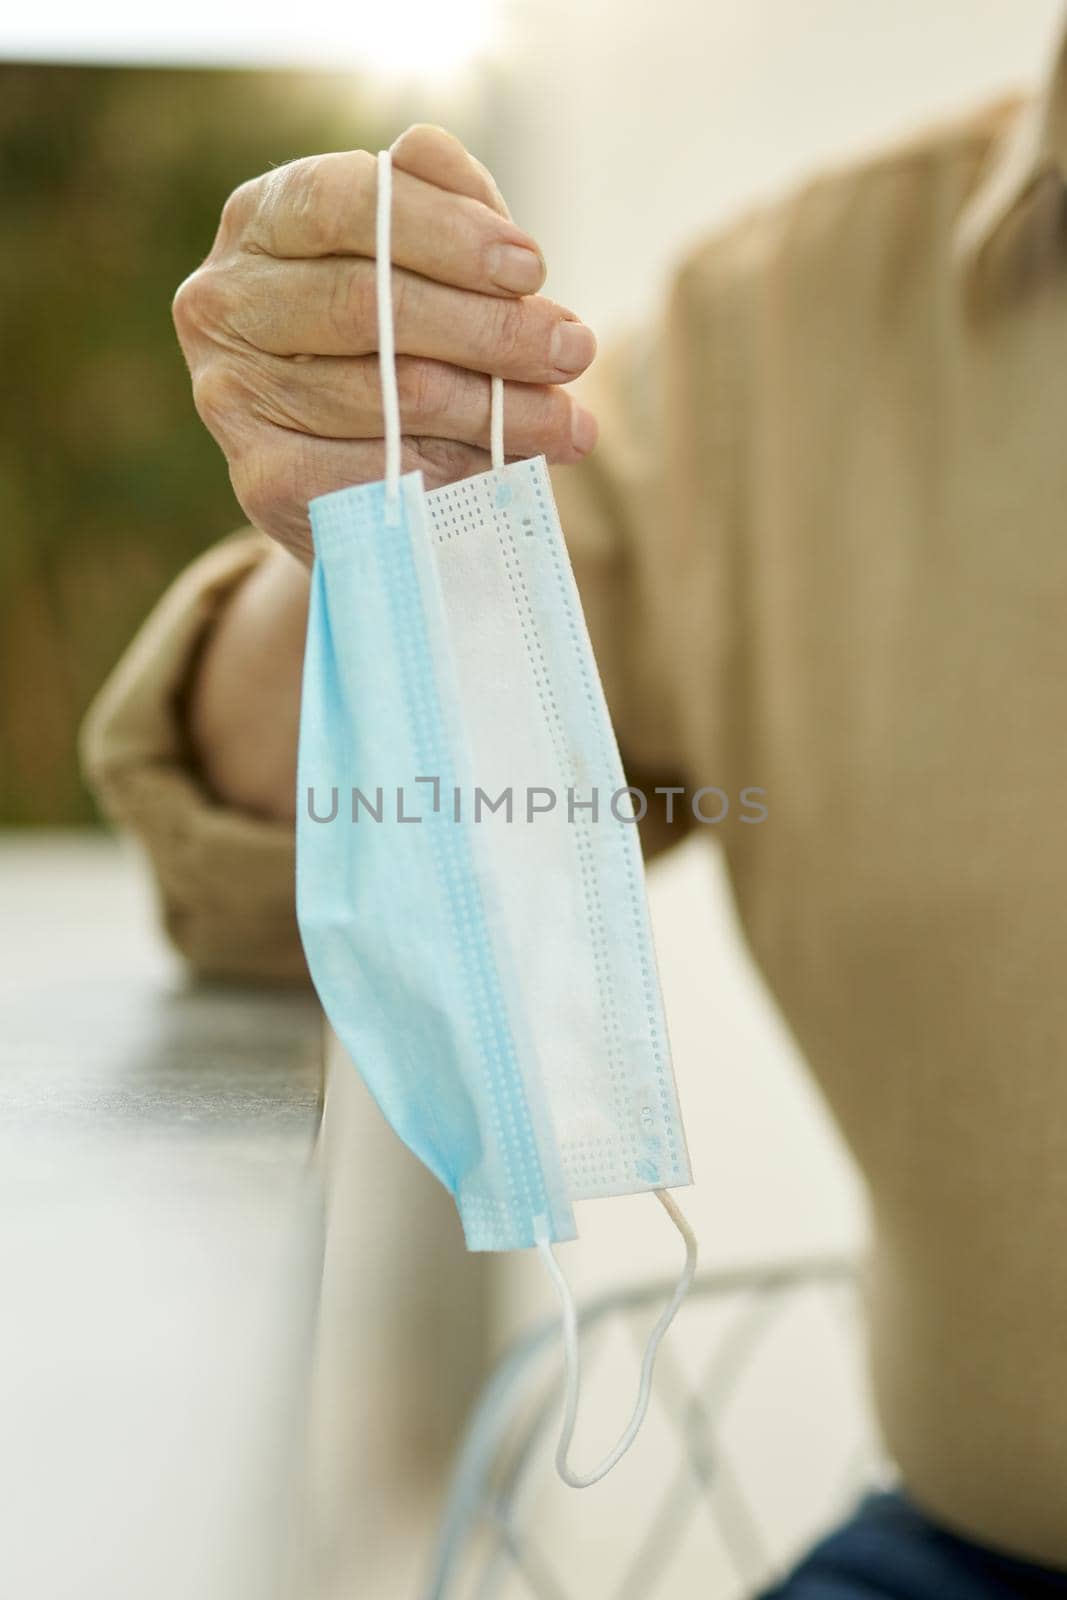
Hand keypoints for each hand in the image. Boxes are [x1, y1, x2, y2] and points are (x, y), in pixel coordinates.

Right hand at [173, 124, 597, 560]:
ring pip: (386, 394)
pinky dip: (455, 470)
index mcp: (260, 220)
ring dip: (495, 409)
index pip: (342, 201)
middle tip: (573, 350)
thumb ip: (444, 206)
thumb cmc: (392, 338)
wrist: (342, 469)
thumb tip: (465, 189)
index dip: (446, 233)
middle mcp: (223, 301)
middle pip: (368, 303)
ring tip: (568, 421)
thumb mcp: (422, 256)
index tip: (531, 268)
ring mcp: (230, 394)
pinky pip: (378, 471)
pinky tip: (507, 470)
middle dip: (489, 329)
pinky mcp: (261, 479)